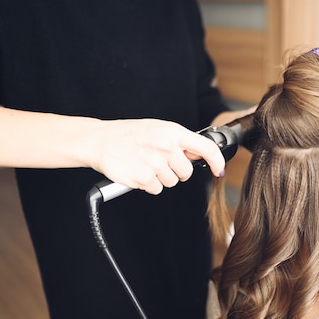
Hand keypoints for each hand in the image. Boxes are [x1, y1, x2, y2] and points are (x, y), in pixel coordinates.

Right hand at [88, 119, 225, 194]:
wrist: (99, 140)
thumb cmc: (129, 134)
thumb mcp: (158, 129)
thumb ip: (179, 141)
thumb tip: (199, 155)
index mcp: (173, 132)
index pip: (206, 148)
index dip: (217, 161)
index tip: (218, 170)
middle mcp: (166, 147)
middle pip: (186, 172)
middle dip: (176, 171)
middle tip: (159, 161)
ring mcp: (155, 164)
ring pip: (171, 182)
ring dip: (160, 178)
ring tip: (145, 163)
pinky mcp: (144, 178)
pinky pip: (156, 189)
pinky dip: (148, 184)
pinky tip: (138, 171)